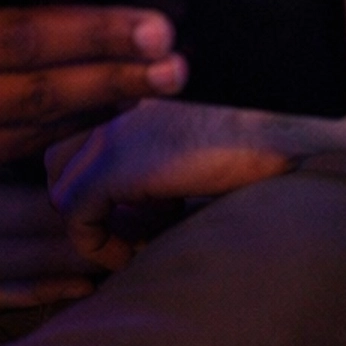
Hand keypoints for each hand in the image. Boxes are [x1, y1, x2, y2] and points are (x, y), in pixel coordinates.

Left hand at [46, 102, 289, 269]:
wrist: (284, 126)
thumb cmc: (265, 134)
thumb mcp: (206, 137)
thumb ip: (173, 152)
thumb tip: (160, 197)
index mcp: (138, 90)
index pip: (88, 136)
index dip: (109, 179)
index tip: (154, 209)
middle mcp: (117, 104)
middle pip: (62, 155)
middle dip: (90, 195)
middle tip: (138, 223)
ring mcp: (111, 131)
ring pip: (61, 185)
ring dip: (96, 219)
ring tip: (141, 240)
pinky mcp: (114, 164)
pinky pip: (76, 215)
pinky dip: (98, 244)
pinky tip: (136, 254)